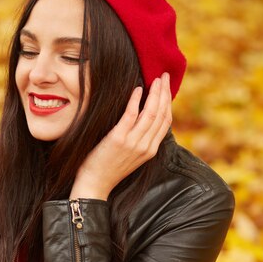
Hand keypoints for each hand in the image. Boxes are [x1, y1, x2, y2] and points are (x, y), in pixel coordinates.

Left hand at [70, 72, 172, 199]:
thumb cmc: (109, 168)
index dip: (168, 101)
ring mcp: (133, 143)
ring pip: (151, 113)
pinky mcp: (118, 139)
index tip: (167, 86)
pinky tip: (137, 89)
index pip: (166, 121)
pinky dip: (135, 101)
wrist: (94, 185)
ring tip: (155, 79)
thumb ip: (140, 139)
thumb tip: (142, 118)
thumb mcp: (131, 155)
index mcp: (151, 150)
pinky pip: (130, 115)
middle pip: (161, 114)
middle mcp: (145, 146)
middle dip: (165, 93)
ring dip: (154, 93)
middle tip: (165, 76)